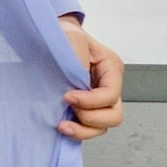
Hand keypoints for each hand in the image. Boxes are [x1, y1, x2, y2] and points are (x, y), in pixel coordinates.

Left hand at [57, 18, 123, 140]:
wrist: (53, 37)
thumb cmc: (65, 36)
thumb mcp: (73, 40)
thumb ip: (77, 61)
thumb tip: (75, 86)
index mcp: (111, 68)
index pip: (111, 94)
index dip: (91, 101)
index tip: (67, 96)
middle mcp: (110, 87)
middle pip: (113, 116)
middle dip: (91, 118)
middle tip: (69, 107)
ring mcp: (99, 100)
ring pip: (102, 126)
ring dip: (84, 129)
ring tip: (62, 124)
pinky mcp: (85, 107)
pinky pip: (88, 127)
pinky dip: (78, 131)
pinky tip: (62, 126)